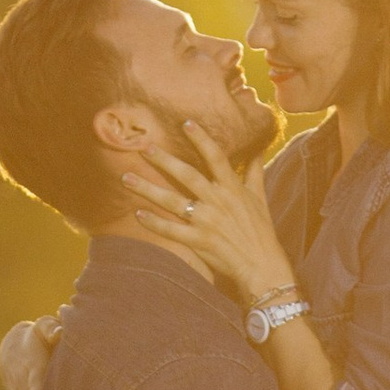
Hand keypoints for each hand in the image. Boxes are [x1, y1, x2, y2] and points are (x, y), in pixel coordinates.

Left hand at [126, 124, 297, 305]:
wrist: (263, 266)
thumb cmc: (260, 232)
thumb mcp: (260, 198)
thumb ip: (254, 172)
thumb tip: (257, 149)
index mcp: (232, 188)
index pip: (216, 157)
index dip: (202, 139)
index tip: (186, 123)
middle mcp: (218, 201)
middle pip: (187, 175)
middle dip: (164, 160)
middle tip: (144, 146)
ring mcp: (207, 222)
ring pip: (173, 201)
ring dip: (148, 189)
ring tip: (126, 178)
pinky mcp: (200, 242)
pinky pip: (172, 231)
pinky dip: (155, 223)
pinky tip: (137, 214)